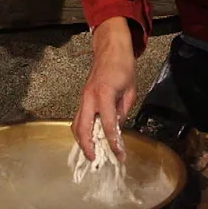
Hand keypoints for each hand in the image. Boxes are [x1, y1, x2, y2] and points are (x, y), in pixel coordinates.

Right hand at [72, 18, 137, 161]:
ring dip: (81, 140)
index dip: (113, 143)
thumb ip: (122, 112)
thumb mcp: (130, 91)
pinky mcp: (82, 98)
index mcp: (104, 94)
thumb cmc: (123, 67)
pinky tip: (89, 139)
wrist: (111, 49)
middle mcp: (89, 97)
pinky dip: (81, 131)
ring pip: (76, 124)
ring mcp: (83, 97)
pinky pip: (79, 118)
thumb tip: (116, 129)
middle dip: (87, 146)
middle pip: (83, 128)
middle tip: (95, 160)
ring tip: (91, 153)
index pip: (108, 125)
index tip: (119, 155)